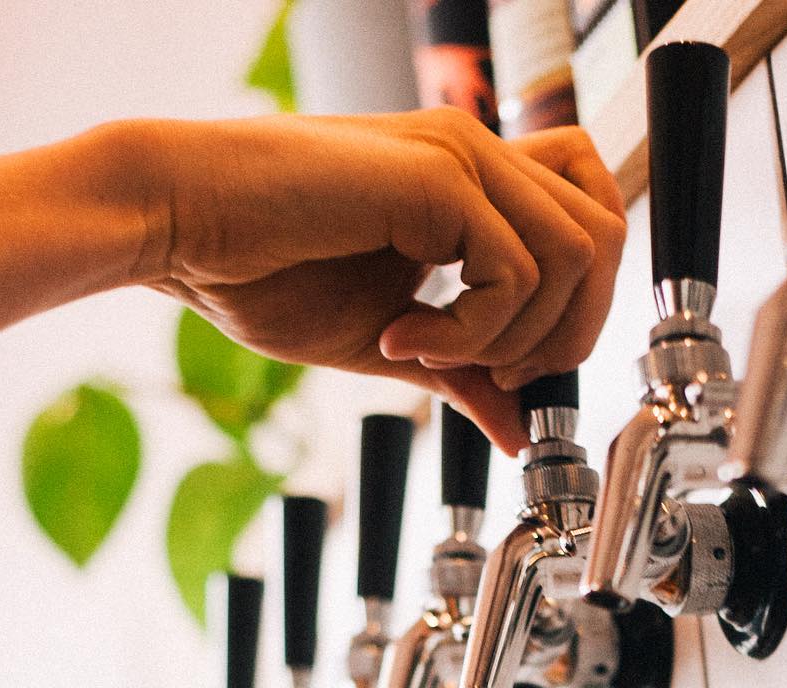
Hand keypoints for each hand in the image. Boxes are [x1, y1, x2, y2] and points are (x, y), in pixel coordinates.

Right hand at [133, 111, 626, 449]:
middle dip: (570, 329)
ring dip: (515, 336)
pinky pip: (516, 272)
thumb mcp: (393, 347)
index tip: (513, 368)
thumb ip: (466, 375)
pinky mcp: (437, 175)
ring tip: (430, 357)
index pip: (589, 221)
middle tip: (497, 375)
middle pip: (605, 233)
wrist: (181, 226)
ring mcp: (461, 156)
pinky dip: (472, 332)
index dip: (579, 305)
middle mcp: (477, 156)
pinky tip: (401, 341)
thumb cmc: (262, 271)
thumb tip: (520, 432)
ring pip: (576, 255)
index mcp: (472, 183)